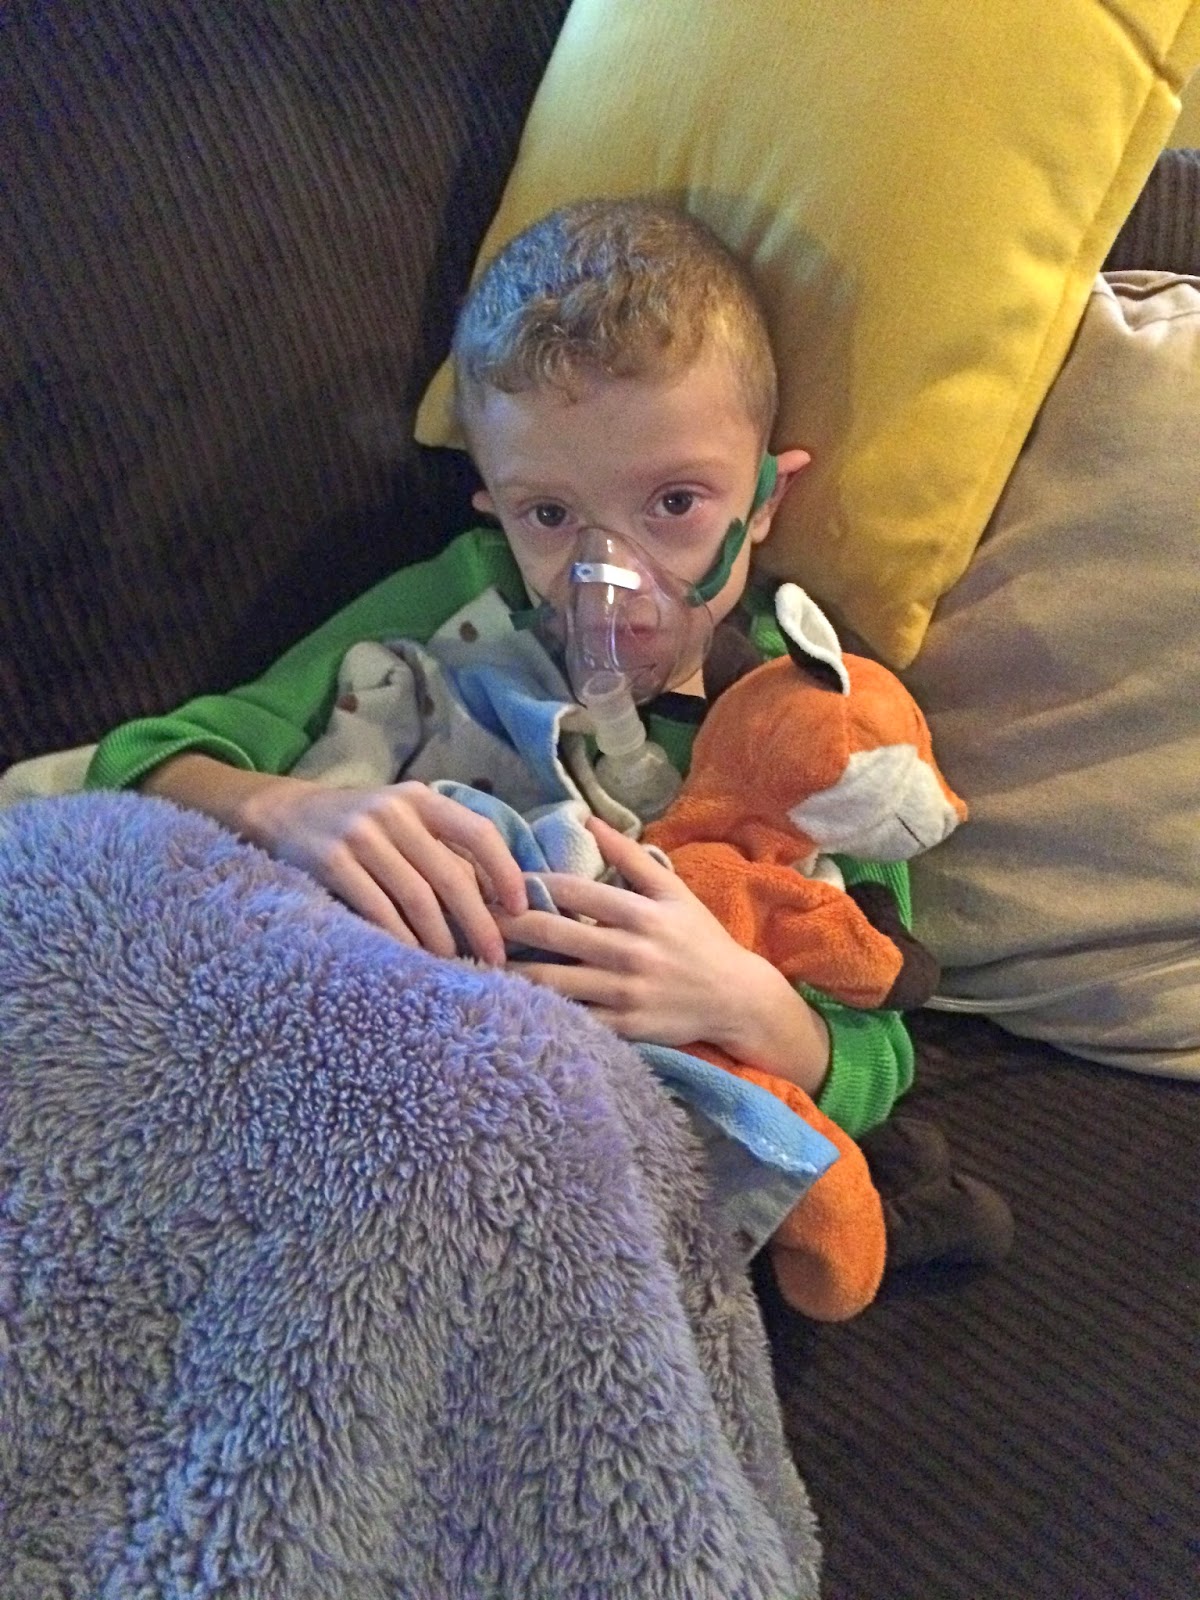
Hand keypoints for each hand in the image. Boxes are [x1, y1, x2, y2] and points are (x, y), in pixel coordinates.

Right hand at [238, 773, 527, 962]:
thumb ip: (441, 846)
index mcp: (421, 799)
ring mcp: (361, 836)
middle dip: (478, 922)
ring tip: (453, 964)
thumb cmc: (359, 826)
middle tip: (496, 958)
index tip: (519, 908)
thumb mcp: (402, 818)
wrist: (284, 813)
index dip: (504, 871)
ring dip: (439, 938)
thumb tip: (496, 896)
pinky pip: (376, 908)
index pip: (478, 832)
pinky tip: (411, 959)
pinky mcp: (331, 861)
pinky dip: (399, 938)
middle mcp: (394, 812)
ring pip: (416, 897)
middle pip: (449, 876)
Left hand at [497, 817, 829, 1092]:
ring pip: (553, 981)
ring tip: (476, 959)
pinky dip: (539, 1010)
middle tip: (469, 917)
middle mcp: (629, 951)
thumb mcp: (672, 890)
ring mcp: (625, 993)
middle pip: (552, 934)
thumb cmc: (699, 938)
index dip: (527, 884)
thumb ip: (629, 855)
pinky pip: (572, 1017)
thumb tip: (587, 818)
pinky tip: (509, 1002)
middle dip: (505, 925)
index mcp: (639, 912)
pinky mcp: (624, 1028)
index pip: (570, 891)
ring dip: (510, 970)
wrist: (737, 998)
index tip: (494, 881)